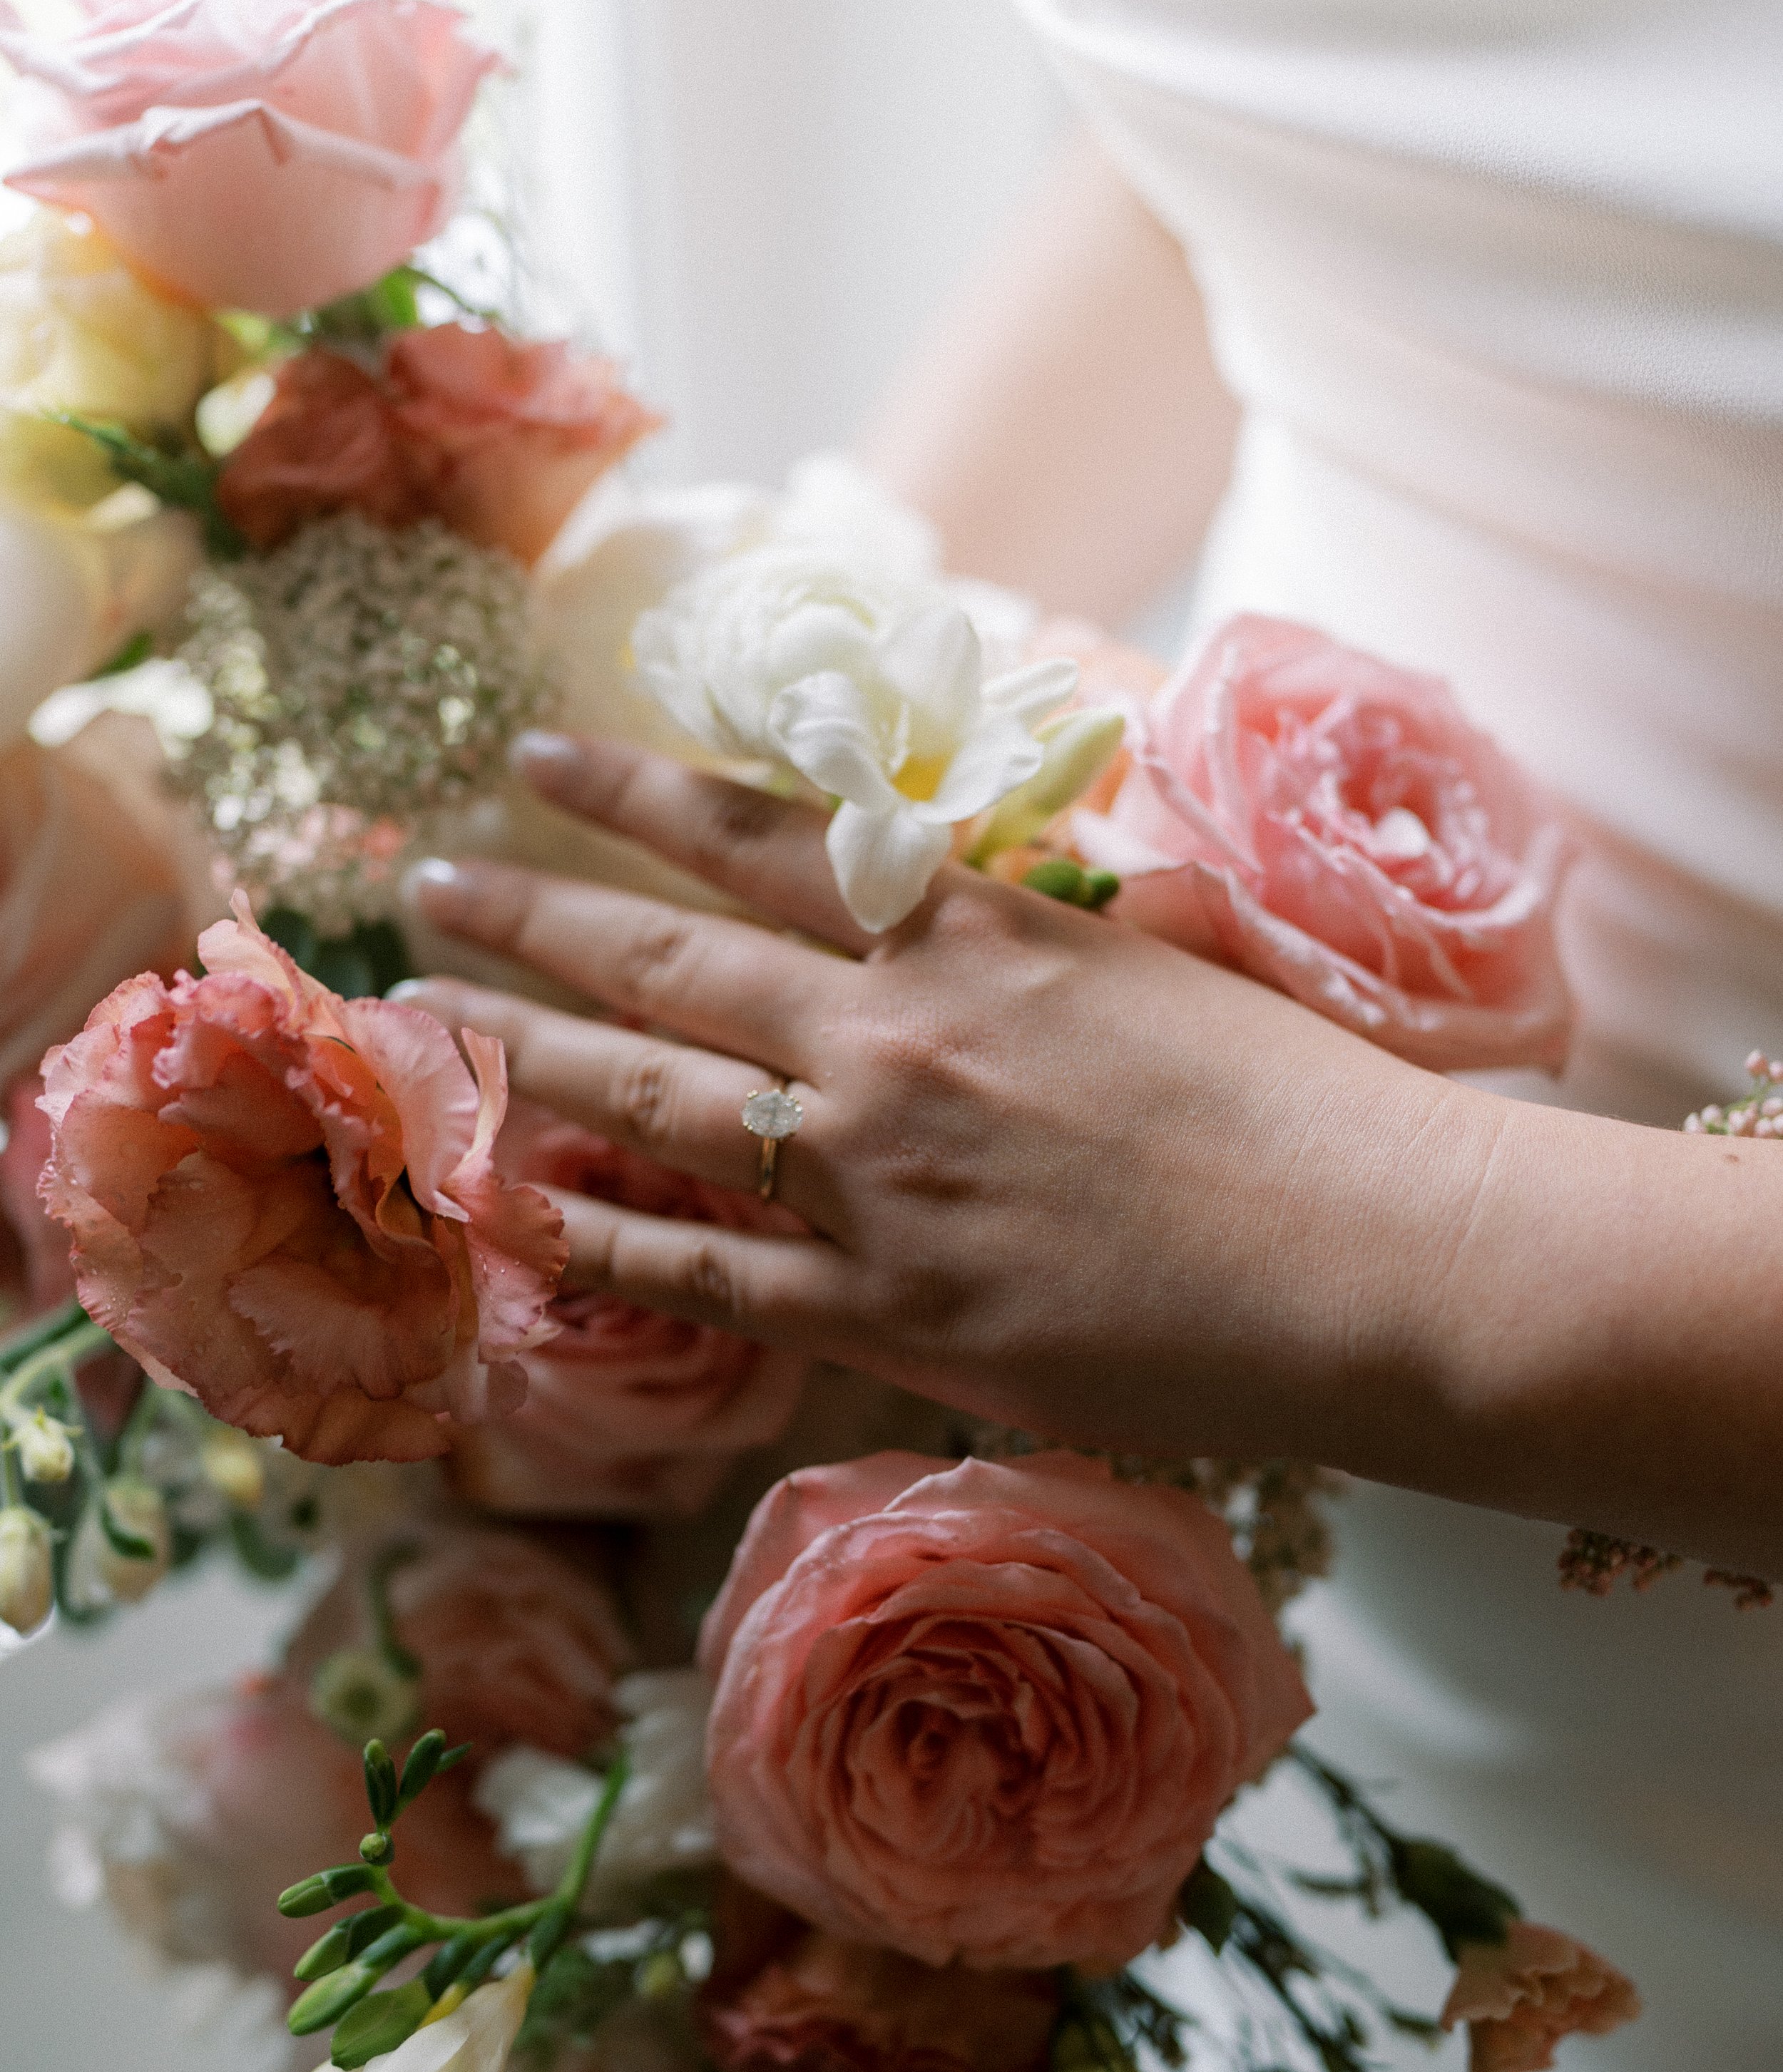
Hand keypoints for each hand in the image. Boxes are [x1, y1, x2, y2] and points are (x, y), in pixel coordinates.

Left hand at [395, 732, 1482, 1467]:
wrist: (1384, 1263)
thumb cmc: (1315, 1108)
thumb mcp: (1180, 964)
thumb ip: (1060, 928)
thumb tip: (1011, 900)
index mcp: (977, 932)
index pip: (759, 838)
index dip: (629, 791)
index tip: (535, 758)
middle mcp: (898, 1039)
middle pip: (664, 959)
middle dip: (529, 914)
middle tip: (426, 886)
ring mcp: (882, 1179)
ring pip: (649, 1104)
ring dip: (518, 1055)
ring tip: (419, 1023)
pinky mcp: (896, 1313)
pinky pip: (703, 1273)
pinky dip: (595, 1240)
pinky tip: (505, 1208)